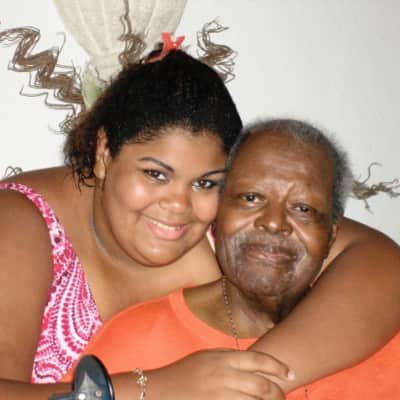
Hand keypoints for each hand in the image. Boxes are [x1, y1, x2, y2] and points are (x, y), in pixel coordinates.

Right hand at [146, 349, 292, 399]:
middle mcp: (224, 377)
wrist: (160, 390)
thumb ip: (230, 357)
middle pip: (262, 386)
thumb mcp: (208, 356)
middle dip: (278, 393)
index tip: (290, 373)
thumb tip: (256, 361)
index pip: (259, 360)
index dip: (278, 366)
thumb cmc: (185, 371)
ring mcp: (220, 396)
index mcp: (223, 359)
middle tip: (283, 395)